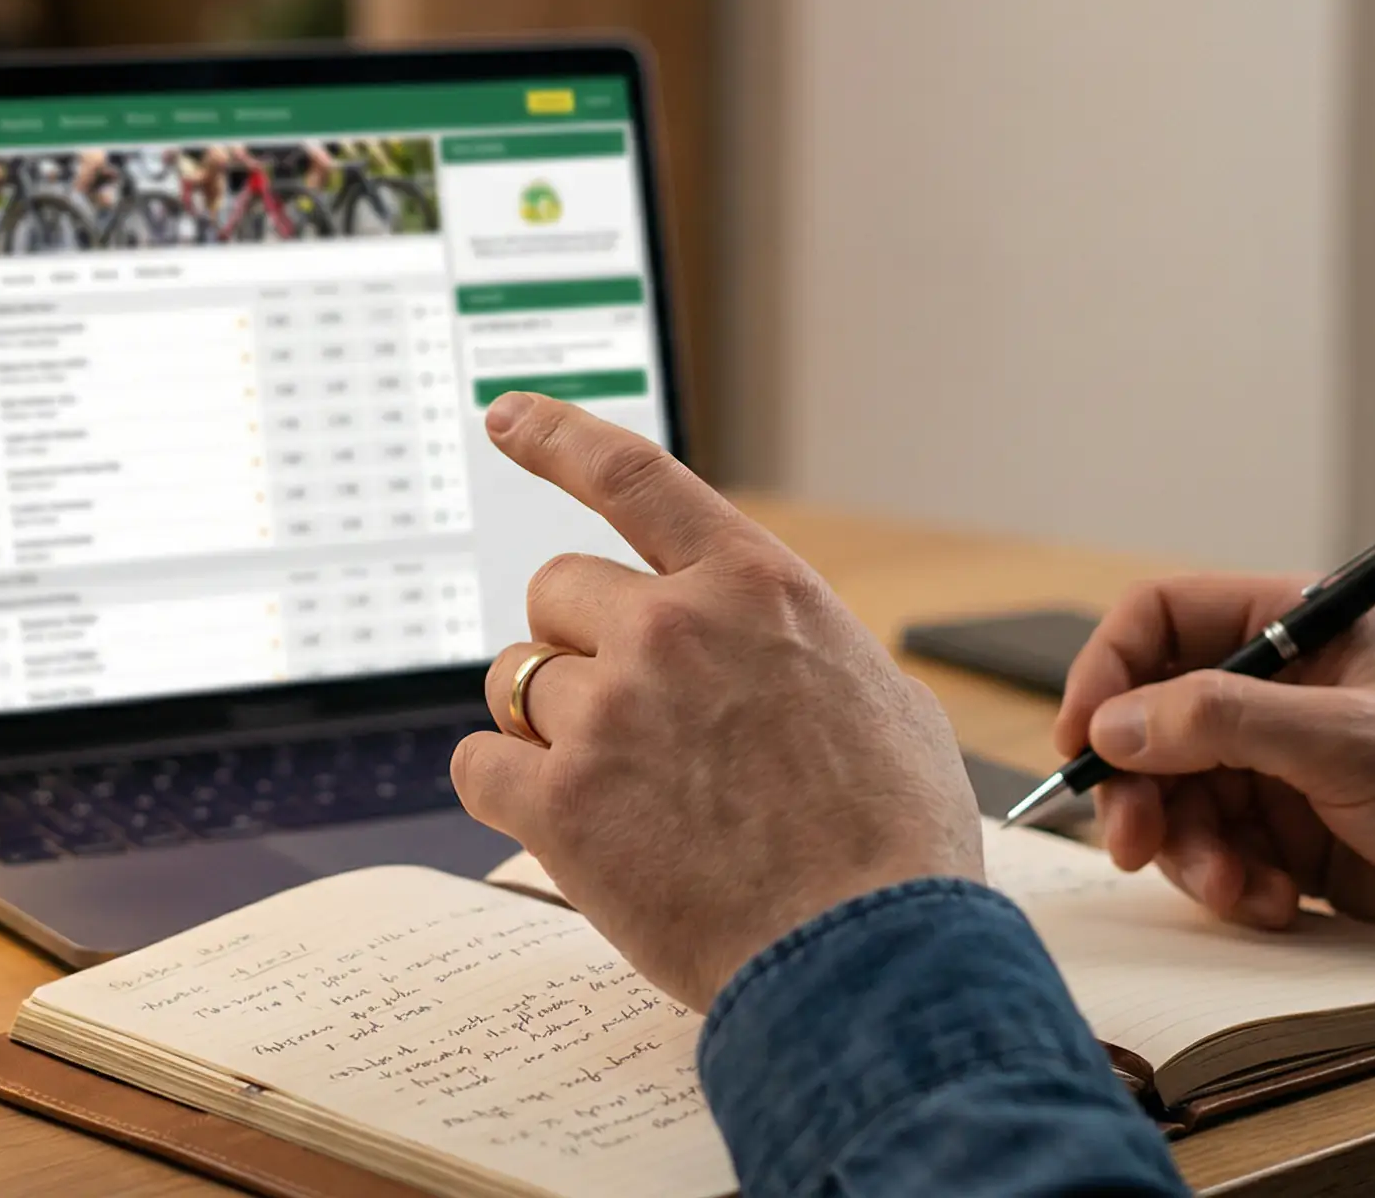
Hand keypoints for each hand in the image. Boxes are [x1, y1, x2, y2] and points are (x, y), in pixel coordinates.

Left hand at [449, 393, 982, 1010]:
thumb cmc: (895, 846)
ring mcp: (611, 712)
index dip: (556, 436)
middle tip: (627, 715)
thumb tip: (768, 653)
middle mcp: (673, 629)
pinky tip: (563, 825)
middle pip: (556, 591)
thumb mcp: (882, 701)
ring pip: (518, 682)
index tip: (505, 415)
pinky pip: (478, 763)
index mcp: (755, 587)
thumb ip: (799, 649)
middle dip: (578, 643)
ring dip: (551, 725)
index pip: (632, 476)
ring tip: (623, 790)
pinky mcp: (560, 802)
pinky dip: (504, 788)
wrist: (870, 958)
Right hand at [1056, 574, 1374, 942]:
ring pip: (1173, 795)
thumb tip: (1114, 725)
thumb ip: (1224, 722)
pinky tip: (1278, 904)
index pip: (1160, 619)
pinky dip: (1227, 883)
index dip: (1108, 671)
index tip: (1082, 738)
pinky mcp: (1286, 834)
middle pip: (1149, 718)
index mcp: (1296, 627)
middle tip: (1135, 844)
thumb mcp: (1347, 741)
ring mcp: (1277, 763)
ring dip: (1188, 850)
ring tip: (1237, 888)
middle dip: (1139, 787)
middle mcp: (1276, 688)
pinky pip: (1212, 850)